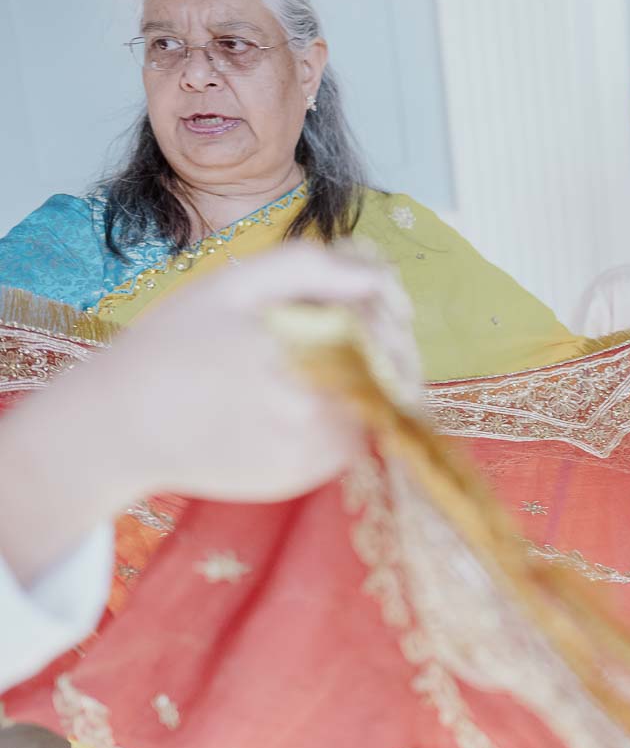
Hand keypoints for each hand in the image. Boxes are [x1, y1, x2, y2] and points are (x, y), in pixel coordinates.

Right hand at [0, 243, 414, 583]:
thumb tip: (378, 277)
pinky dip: (342, 421)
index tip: (386, 309)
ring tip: (325, 366)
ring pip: (373, 412)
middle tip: (370, 336)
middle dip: (390, 353)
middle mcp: (309, 403)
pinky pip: (346, 446)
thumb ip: (308, 268)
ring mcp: (307, 449)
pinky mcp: (299, 479)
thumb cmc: (173, 344)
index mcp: (297, 345)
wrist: (119, 424)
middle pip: (388, 376)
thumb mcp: (230, 284)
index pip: (386, 334)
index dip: (392, 319)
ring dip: (369, 388)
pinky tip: (305, 402)